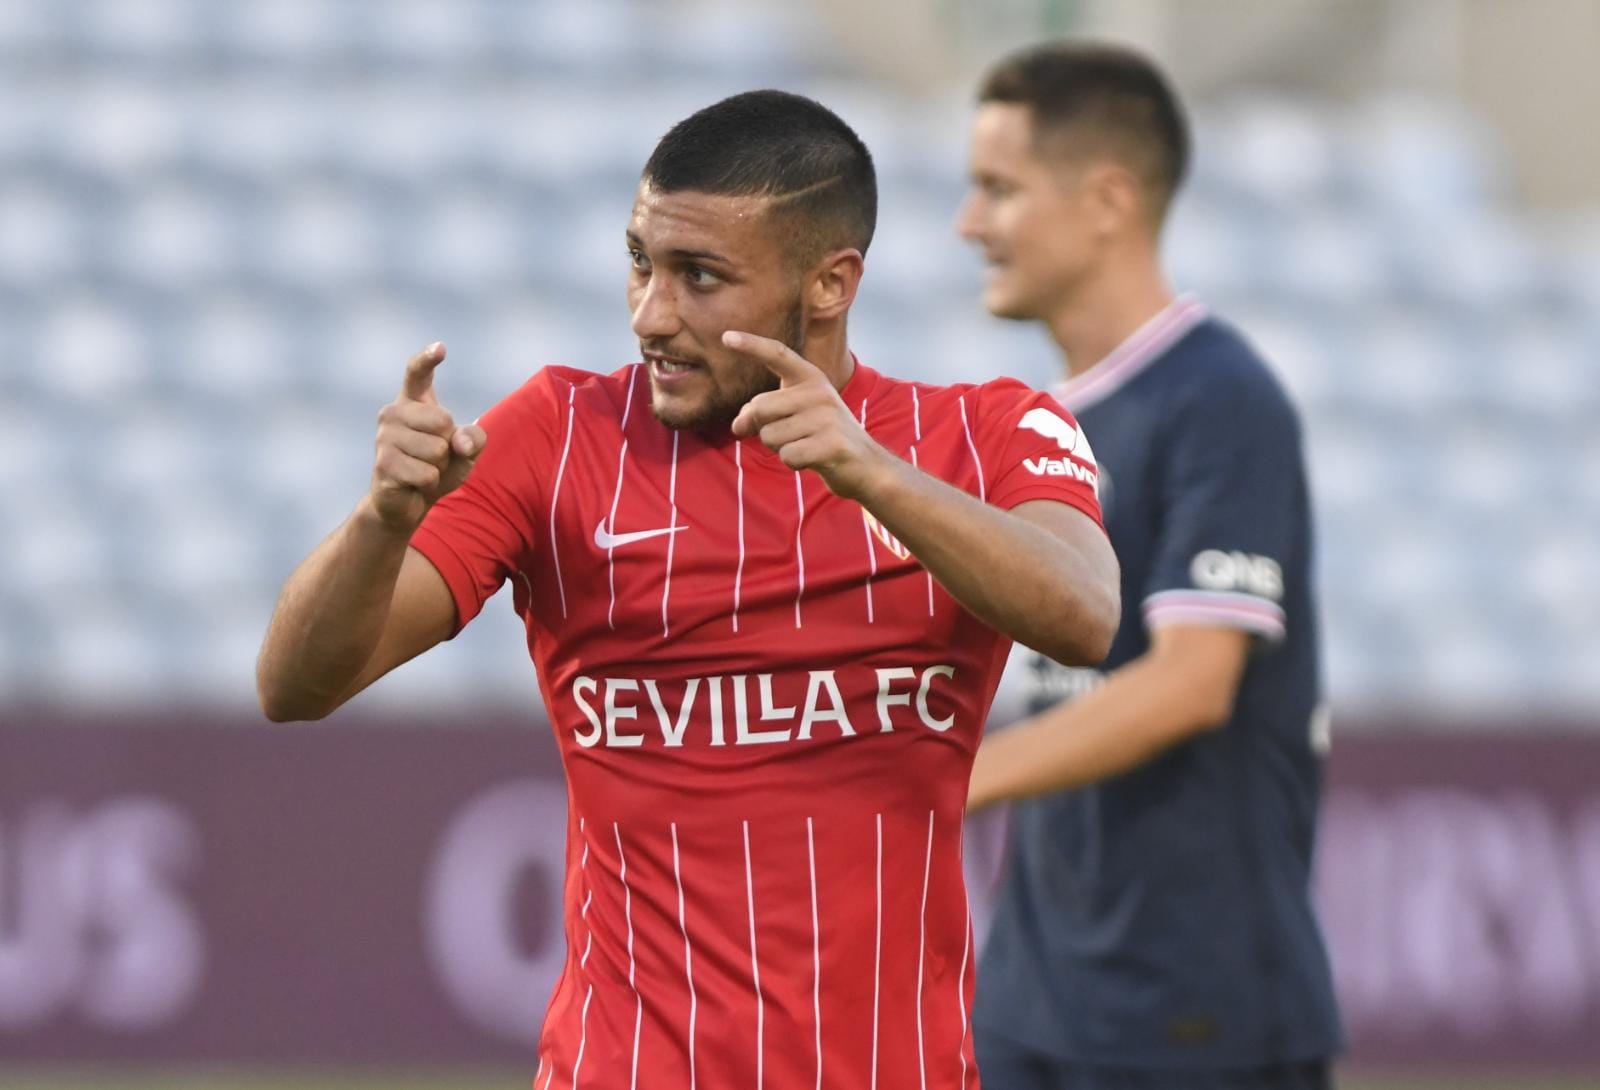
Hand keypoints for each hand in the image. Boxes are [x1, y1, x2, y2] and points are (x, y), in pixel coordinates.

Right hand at [368, 342, 486, 533]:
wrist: (408, 501)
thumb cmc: (438, 465)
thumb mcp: (467, 449)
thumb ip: (474, 438)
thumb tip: (458, 442)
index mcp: (413, 402)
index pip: (417, 373)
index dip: (427, 359)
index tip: (441, 348)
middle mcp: (392, 413)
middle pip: (443, 419)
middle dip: (449, 444)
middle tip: (434, 455)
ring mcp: (384, 437)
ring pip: (437, 449)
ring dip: (439, 466)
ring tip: (422, 469)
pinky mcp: (383, 463)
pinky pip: (428, 472)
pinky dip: (430, 482)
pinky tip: (414, 482)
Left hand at [726, 331, 887, 498]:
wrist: (865, 464)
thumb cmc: (821, 437)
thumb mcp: (793, 417)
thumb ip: (763, 414)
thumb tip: (736, 425)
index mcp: (811, 379)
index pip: (778, 354)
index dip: (752, 345)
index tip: (725, 337)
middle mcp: (819, 392)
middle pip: (760, 407)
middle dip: (763, 428)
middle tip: (790, 436)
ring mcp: (827, 417)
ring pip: (770, 436)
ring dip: (781, 448)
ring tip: (807, 445)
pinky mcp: (831, 444)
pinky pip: (787, 456)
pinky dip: (794, 463)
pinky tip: (814, 459)